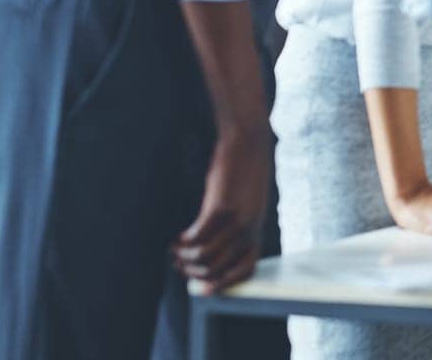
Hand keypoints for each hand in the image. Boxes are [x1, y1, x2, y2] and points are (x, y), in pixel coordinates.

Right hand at [171, 126, 270, 293]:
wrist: (248, 143)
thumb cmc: (244, 174)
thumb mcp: (248, 205)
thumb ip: (238, 227)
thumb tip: (215, 252)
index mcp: (257, 230)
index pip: (246, 270)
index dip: (222, 284)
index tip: (201, 289)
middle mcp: (249, 230)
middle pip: (217, 269)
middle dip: (193, 272)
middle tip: (178, 263)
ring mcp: (236, 220)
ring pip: (204, 257)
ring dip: (184, 258)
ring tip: (175, 250)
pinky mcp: (220, 208)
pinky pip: (197, 237)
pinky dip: (182, 242)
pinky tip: (176, 237)